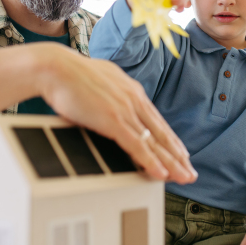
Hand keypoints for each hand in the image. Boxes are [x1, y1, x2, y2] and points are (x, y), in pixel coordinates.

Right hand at [32, 43, 197, 184]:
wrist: (55, 67)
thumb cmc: (70, 74)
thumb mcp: (101, 81)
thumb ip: (113, 93)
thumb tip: (112, 100)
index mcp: (132, 90)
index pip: (156, 120)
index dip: (170, 139)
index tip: (180, 152)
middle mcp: (134, 100)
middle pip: (161, 133)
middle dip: (178, 155)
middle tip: (190, 171)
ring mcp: (125, 110)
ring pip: (154, 141)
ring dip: (171, 162)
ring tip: (184, 177)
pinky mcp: (113, 120)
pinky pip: (137, 145)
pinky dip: (151, 161)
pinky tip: (161, 173)